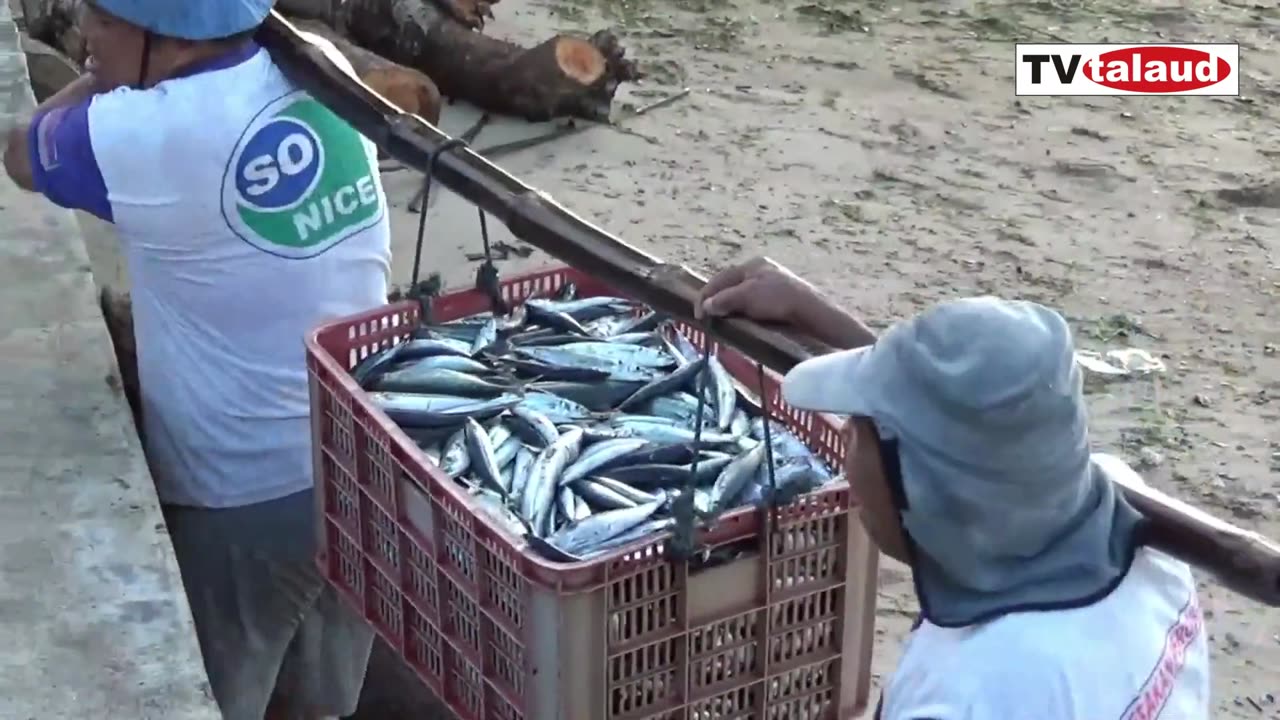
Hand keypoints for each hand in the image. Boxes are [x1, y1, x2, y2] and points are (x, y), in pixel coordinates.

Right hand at [695, 256, 820, 323]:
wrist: (809, 309)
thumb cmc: (776, 299)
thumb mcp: (746, 297)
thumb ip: (724, 299)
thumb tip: (706, 305)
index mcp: (751, 265)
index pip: (720, 278)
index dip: (706, 295)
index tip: (699, 315)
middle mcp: (761, 269)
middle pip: (731, 284)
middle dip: (717, 299)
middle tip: (708, 316)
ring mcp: (772, 282)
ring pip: (743, 293)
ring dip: (730, 305)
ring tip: (723, 319)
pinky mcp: (781, 296)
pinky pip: (755, 300)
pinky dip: (744, 309)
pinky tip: (744, 319)